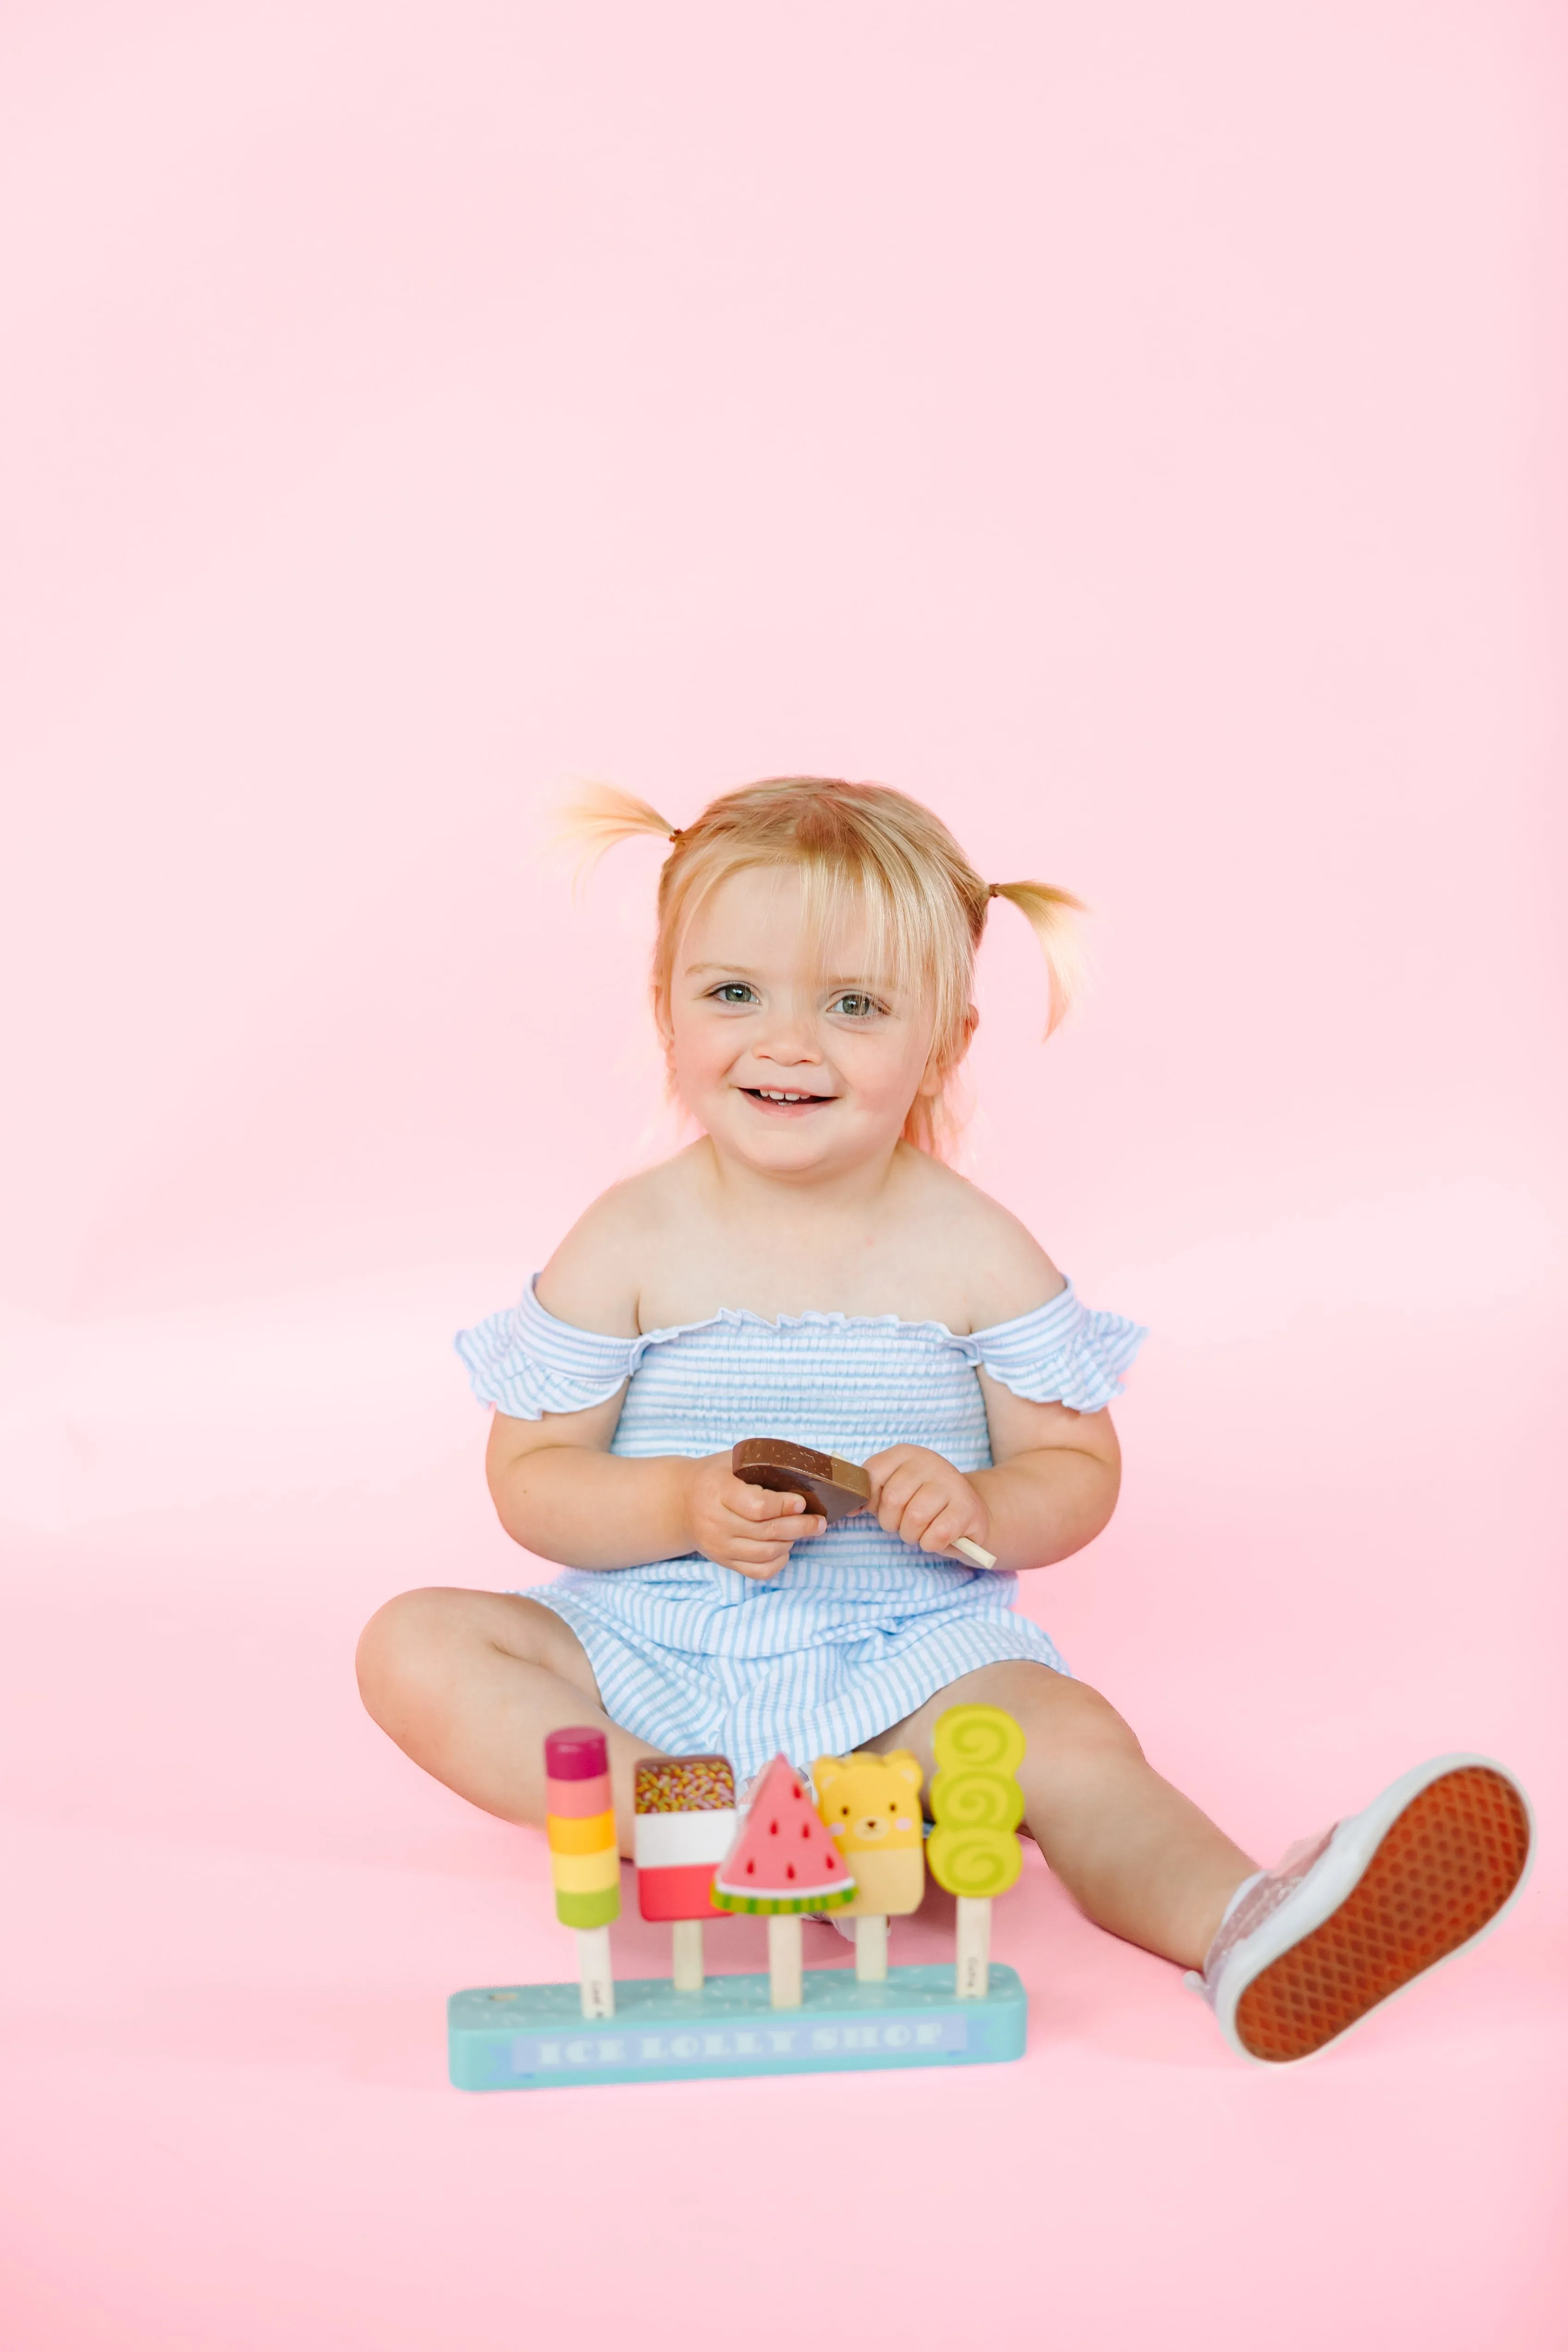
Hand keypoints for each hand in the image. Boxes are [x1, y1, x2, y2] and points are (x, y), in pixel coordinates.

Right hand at [680, 1454, 825, 1579]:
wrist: (680, 1502)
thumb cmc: (715, 1475)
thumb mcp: (733, 1460)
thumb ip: (763, 1464)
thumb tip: (806, 1475)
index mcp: (717, 1490)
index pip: (757, 1507)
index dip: (785, 1506)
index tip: (802, 1502)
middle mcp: (715, 1521)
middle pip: (766, 1532)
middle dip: (801, 1527)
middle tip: (819, 1521)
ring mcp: (718, 1545)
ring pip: (766, 1552)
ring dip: (792, 1542)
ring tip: (805, 1530)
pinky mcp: (723, 1561)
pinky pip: (758, 1571)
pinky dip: (778, 1562)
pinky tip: (785, 1547)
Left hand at [862, 1446, 991, 1562]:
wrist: (970, 1513)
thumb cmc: (925, 1504)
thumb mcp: (896, 1490)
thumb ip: (870, 1494)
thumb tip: (848, 1508)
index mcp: (906, 1453)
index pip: (871, 1475)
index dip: (870, 1501)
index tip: (879, 1508)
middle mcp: (930, 1462)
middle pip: (892, 1500)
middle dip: (892, 1522)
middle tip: (905, 1523)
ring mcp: (952, 1483)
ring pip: (914, 1519)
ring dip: (912, 1535)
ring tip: (922, 1530)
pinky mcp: (968, 1508)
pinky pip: (936, 1536)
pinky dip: (931, 1544)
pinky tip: (940, 1537)